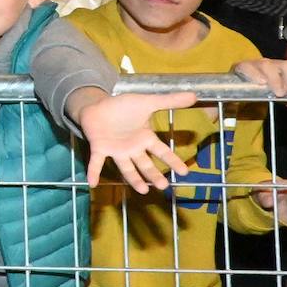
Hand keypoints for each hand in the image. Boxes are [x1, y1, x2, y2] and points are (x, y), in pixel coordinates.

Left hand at [77, 91, 195, 192]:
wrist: (98, 105)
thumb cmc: (123, 106)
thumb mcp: (147, 102)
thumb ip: (169, 101)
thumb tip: (194, 95)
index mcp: (144, 138)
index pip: (162, 151)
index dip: (173, 161)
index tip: (185, 172)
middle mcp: (132, 148)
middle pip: (145, 164)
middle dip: (154, 175)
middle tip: (163, 186)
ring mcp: (116, 150)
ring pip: (126, 168)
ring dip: (133, 179)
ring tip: (143, 190)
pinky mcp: (99, 148)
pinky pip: (96, 162)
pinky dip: (94, 172)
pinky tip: (92, 183)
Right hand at [234, 58, 286, 111]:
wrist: (238, 85)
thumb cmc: (261, 87)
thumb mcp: (278, 95)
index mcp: (282, 68)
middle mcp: (271, 64)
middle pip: (285, 65)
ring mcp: (256, 64)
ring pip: (268, 65)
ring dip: (276, 79)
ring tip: (279, 92)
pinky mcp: (242, 67)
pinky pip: (248, 68)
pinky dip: (255, 75)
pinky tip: (261, 82)